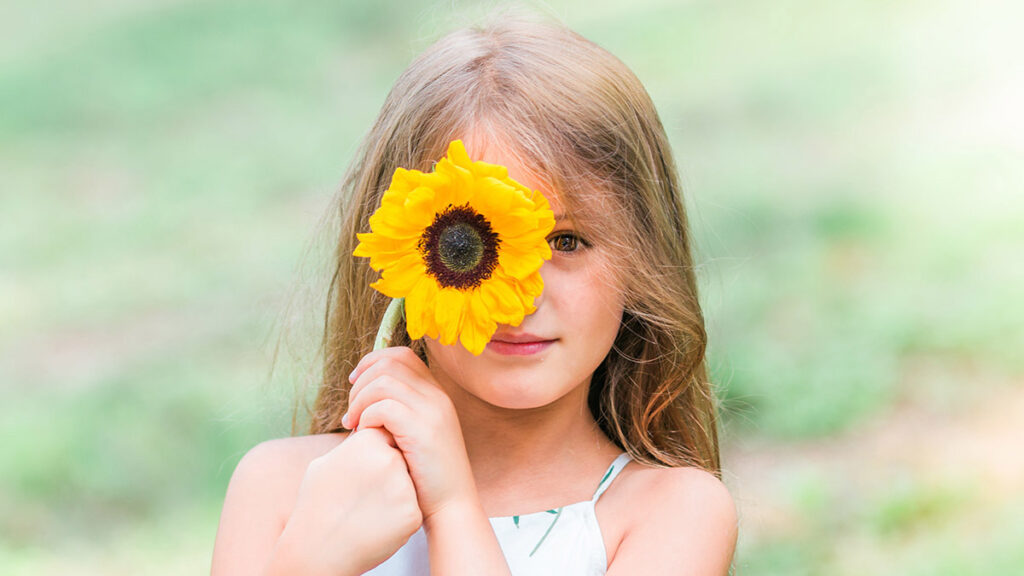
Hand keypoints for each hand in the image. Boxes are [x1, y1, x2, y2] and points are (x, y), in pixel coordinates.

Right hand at [270, 428, 421, 575]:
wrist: (317, 551)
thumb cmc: (316, 506)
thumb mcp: (324, 464)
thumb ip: (351, 446)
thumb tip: (364, 433)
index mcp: (367, 442)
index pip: (387, 436)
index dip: (377, 455)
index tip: (363, 473)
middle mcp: (389, 459)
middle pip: (401, 460)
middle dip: (389, 474)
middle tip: (365, 494)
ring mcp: (404, 487)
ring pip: (407, 485)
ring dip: (394, 496)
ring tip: (367, 510)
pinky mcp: (413, 514)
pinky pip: (410, 509)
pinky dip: (397, 518)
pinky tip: (375, 525)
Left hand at [343, 346, 476, 522]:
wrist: (451, 505)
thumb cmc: (425, 474)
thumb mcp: (414, 433)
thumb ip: (398, 409)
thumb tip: (360, 391)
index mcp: (436, 393)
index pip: (401, 355)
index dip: (372, 362)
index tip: (354, 383)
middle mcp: (437, 396)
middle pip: (389, 364)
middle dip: (360, 384)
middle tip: (351, 413)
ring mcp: (432, 411)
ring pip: (383, 382)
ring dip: (359, 401)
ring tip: (353, 425)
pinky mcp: (423, 431)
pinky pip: (383, 408)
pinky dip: (366, 418)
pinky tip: (364, 436)